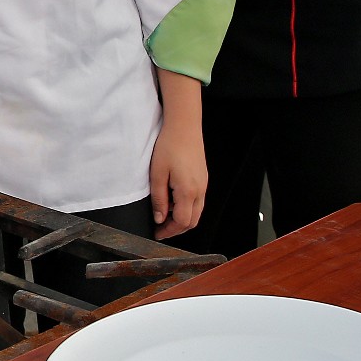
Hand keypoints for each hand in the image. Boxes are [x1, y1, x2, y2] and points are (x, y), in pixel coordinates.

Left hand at [151, 71, 204, 237]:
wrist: (184, 127)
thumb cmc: (169, 146)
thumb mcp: (157, 174)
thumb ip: (159, 199)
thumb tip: (159, 218)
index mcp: (188, 191)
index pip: (182, 222)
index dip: (169, 231)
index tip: (157, 234)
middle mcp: (200, 191)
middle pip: (193, 221)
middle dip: (177, 229)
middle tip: (161, 230)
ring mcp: (204, 184)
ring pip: (197, 212)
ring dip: (183, 219)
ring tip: (165, 217)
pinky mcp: (203, 178)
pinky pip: (198, 201)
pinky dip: (187, 208)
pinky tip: (174, 203)